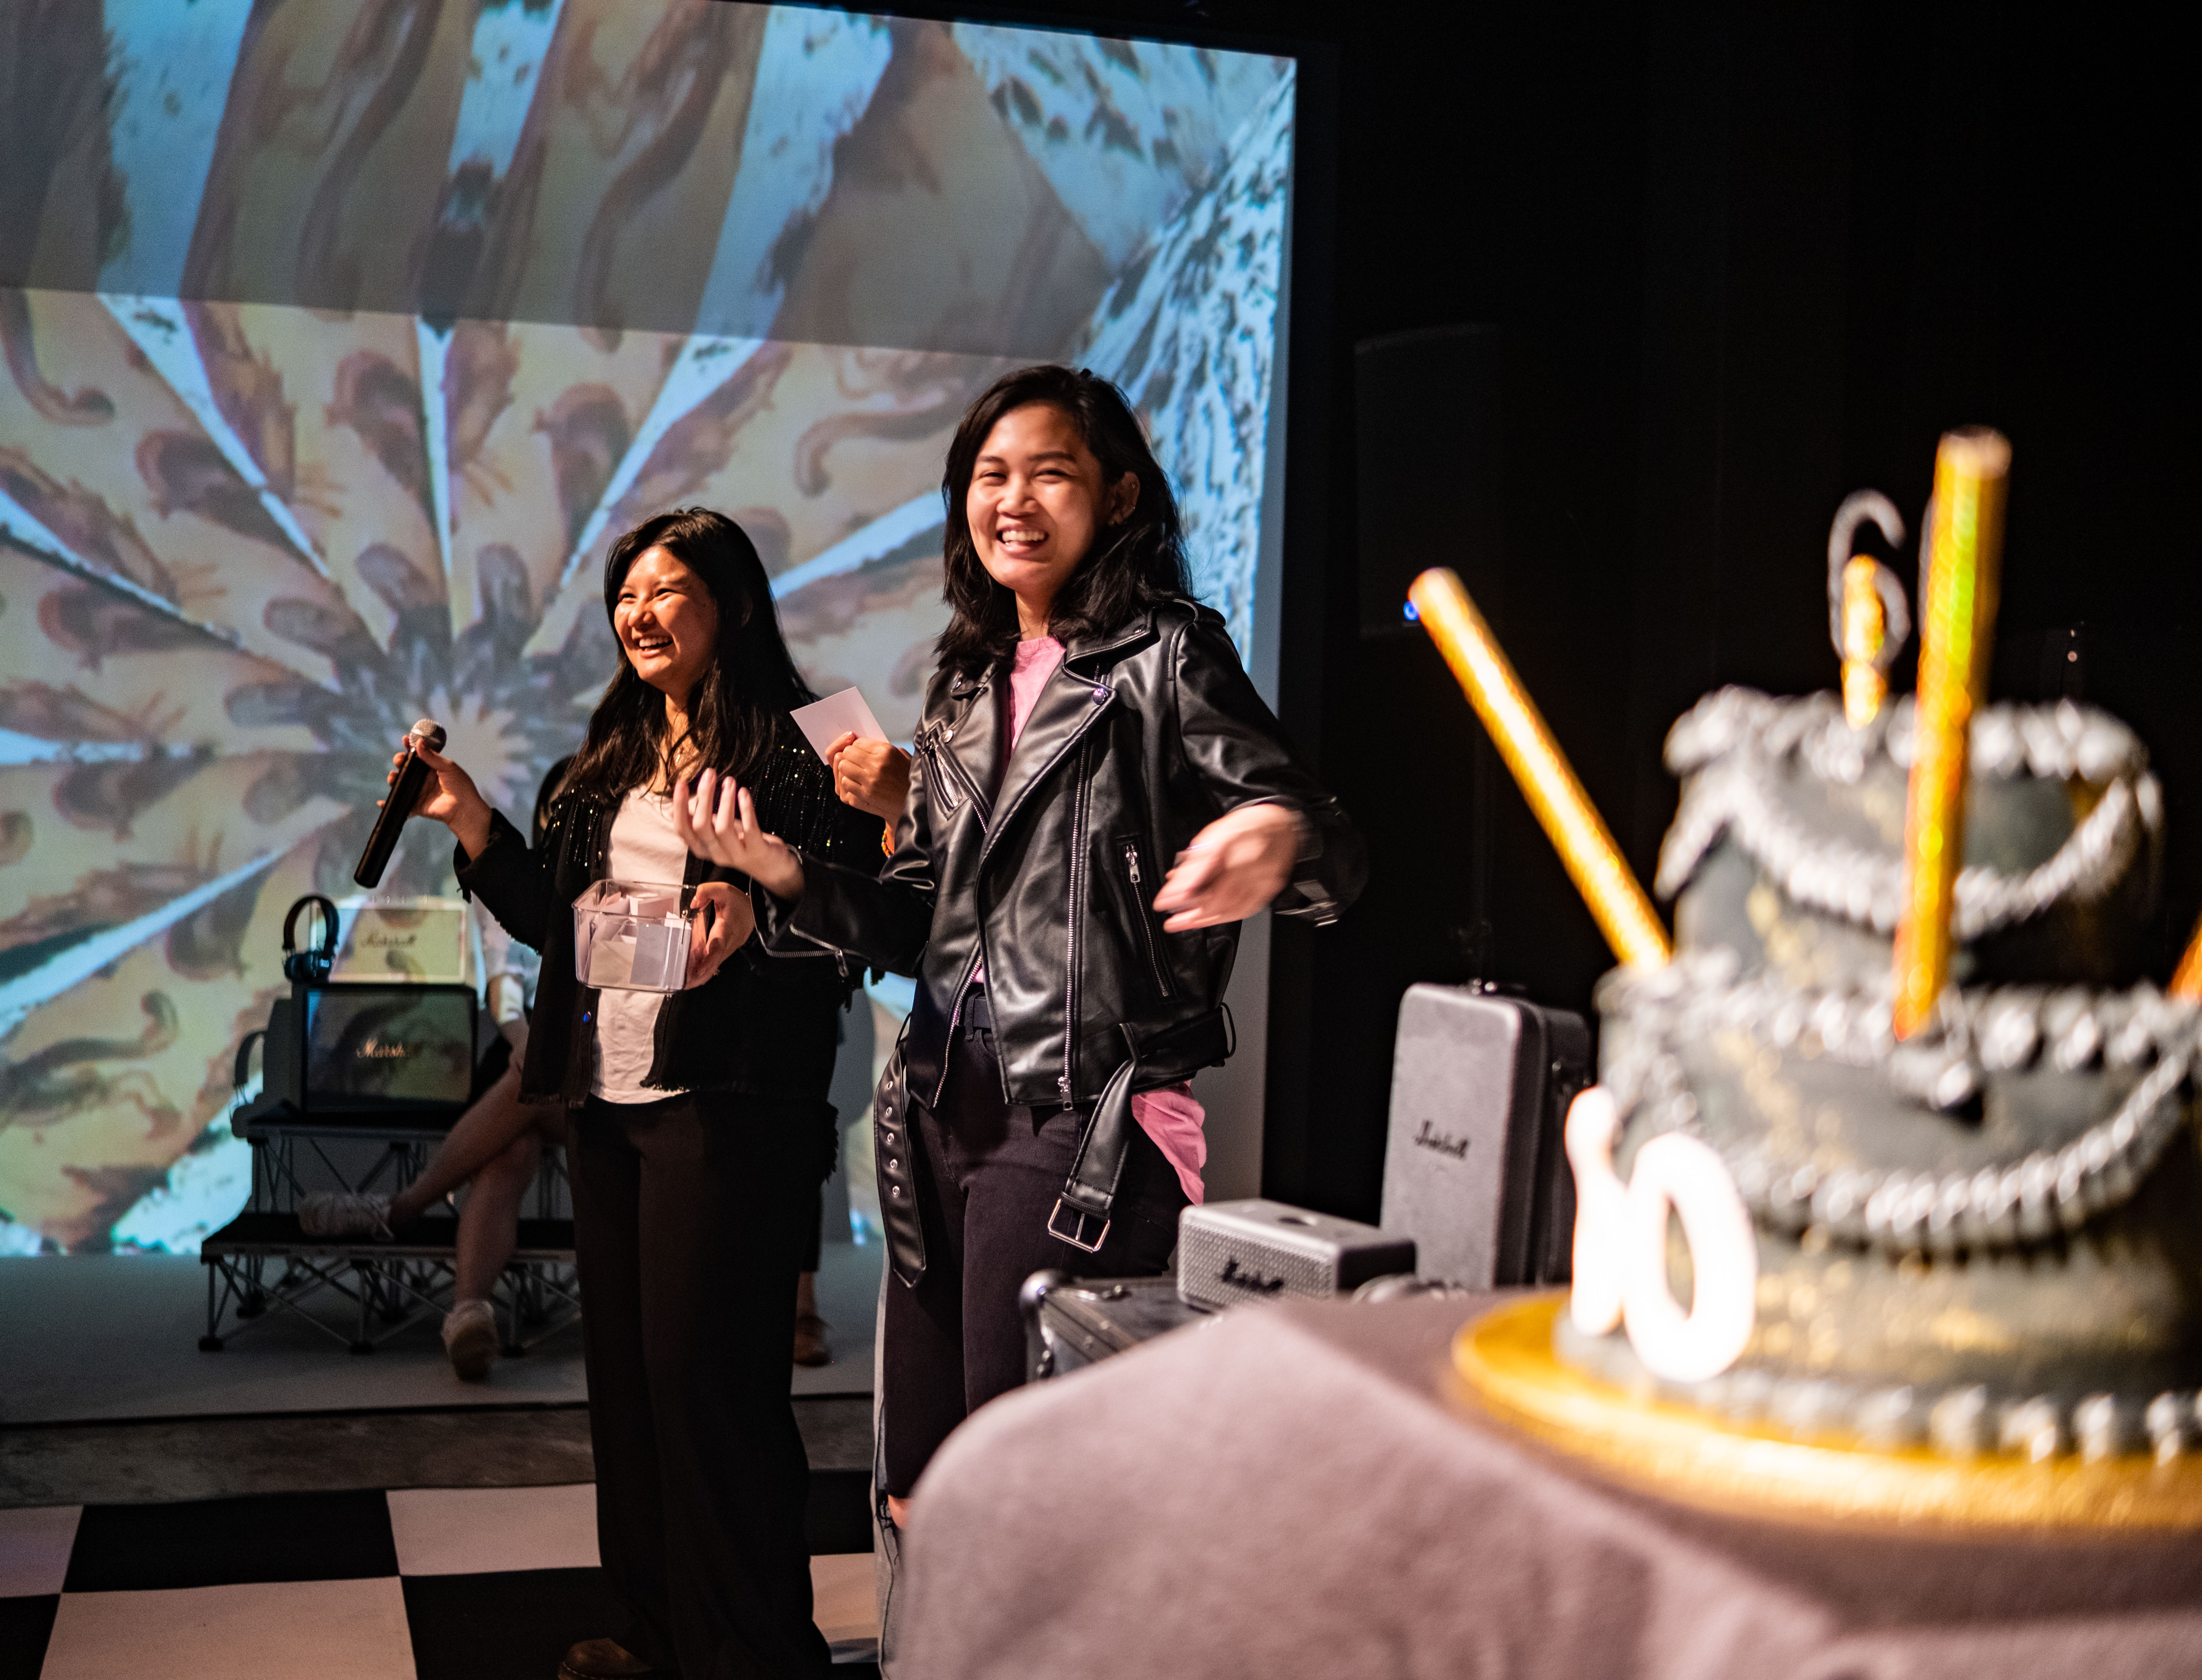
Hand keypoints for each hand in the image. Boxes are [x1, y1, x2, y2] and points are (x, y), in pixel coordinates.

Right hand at [384, 735, 492, 856]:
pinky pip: (400, 804)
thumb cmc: (461, 786)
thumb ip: (432, 756)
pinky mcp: (415, 805)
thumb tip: (419, 743)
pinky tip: (381, 802)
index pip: (418, 755)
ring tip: (393, 776)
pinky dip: (388, 804)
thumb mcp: (448, 767)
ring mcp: (418, 791)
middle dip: (399, 760)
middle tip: (400, 759)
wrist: (464, 808)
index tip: (405, 739)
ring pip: (399, 783)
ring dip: (392, 778)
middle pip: (405, 767)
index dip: (410, 746)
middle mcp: (422, 779)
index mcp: (431, 768)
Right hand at [671, 769, 805, 899]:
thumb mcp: (717, 832)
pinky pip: (749, 829)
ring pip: (723, 829)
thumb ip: (698, 821)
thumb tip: (672, 810)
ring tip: (729, 781)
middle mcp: (716, 854)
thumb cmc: (743, 844)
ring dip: (726, 801)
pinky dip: (746, 809)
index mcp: (703, 849)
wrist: (773, 868)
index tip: (680, 784)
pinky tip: (743, 793)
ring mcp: (737, 855)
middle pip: (701, 827)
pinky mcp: (757, 852)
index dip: (679, 807)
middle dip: (703, 798)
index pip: (683, 830)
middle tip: (709, 774)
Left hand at [684, 881, 752, 986]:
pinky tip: (691, 978)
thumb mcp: (724, 890)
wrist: (755, 913)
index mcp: (727, 929)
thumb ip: (707, 891)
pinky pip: (712, 962)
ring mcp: (725, 949)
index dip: (709, 959)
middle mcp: (727, 943)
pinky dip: (703, 971)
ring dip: (700, 976)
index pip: (718, 946)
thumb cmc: (739, 904)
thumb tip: (694, 902)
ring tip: (684, 984)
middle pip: (714, 961)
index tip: (700, 970)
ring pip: (713, 965)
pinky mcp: (722, 951)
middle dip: (701, 974)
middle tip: (686, 984)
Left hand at [825, 732, 912, 821]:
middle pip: (847, 753)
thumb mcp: (902, 756)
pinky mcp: (865, 795)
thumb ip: (881, 749)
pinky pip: (845, 783)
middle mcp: (877, 765)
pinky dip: (849, 782)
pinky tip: (858, 783)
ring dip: (848, 769)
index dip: (857, 747)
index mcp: (887, 752)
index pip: (858, 742)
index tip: (860, 751)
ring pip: (843, 767)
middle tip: (856, 761)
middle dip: (850, 756)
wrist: (917, 802)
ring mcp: (870, 781)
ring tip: (857, 772)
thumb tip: (862, 745)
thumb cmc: (910, 779)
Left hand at [1150, 803, 1302, 931]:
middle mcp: (1249, 860)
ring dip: (1207, 919)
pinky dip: (1227, 916)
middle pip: (1217, 895)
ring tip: (1188, 923)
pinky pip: (1248, 908)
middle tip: (1172, 922)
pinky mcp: (1270, 886)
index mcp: (1230, 841)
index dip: (1181, 891)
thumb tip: (1174, 884)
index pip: (1200, 873)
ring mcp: (1263, 875)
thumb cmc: (1245, 827)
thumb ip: (1194, 862)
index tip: (1163, 902)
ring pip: (1232, 906)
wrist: (1279, 825)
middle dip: (1191, 913)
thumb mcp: (1213, 835)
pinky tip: (1214, 919)